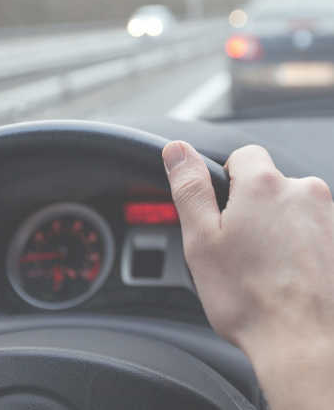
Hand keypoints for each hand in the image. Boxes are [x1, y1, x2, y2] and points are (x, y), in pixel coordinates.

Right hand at [163, 141, 333, 409]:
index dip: (227, 180)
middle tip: (239, 245)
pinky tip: (289, 274)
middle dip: (252, 206)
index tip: (222, 210)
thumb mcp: (201, 238)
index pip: (243, 155)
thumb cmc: (251, 298)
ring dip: (277, 227)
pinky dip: (300, 245)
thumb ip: (189, 186)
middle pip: (269, 184)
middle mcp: (304, 192)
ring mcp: (329, 217)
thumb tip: (176, 150)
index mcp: (264, 185)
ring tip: (265, 266)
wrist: (306, 345)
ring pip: (291, 209)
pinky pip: (312, 231)